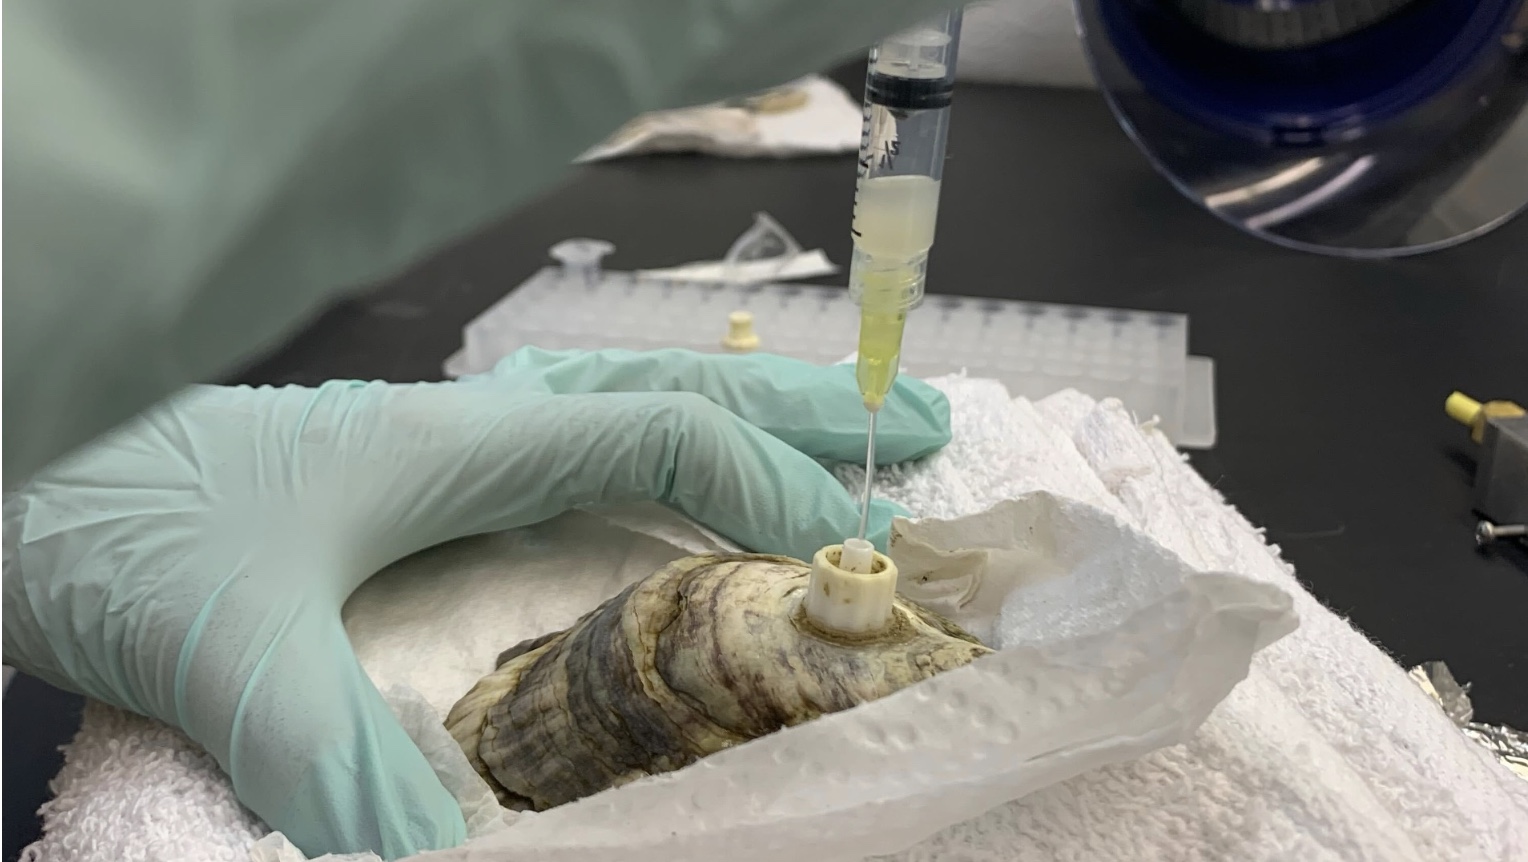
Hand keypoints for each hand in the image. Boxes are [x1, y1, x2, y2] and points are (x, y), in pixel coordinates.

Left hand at [2, 347, 949, 859]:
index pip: (657, 432)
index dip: (768, 485)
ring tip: (843, 448)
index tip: (853, 551)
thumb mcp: (229, 650)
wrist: (19, 471)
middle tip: (919, 435)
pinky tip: (675, 493)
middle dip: (803, 418)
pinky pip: (576, 450)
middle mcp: (472, 426)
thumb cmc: (115, 525)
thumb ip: (340, 761)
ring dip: (748, 425)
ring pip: (633, 412)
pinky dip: (660, 460)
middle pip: (674, 395)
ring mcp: (447, 448)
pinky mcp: (418, 484)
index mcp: (459, 436)